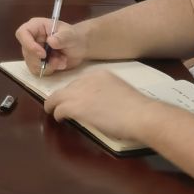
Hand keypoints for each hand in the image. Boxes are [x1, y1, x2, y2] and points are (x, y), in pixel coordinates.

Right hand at [16, 14, 89, 74]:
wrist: (80, 47)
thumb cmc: (74, 36)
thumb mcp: (70, 35)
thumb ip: (61, 38)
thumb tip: (50, 41)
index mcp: (36, 26)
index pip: (22, 33)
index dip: (29, 45)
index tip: (43, 54)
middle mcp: (31, 39)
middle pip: (26, 52)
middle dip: (42, 60)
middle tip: (58, 59)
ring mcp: (33, 51)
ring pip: (31, 64)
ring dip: (48, 66)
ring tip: (61, 61)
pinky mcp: (37, 62)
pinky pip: (38, 71)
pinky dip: (50, 70)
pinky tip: (59, 64)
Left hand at [41, 71, 158, 143]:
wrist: (141, 115)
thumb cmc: (137, 109)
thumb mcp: (119, 93)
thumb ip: (106, 93)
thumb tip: (99, 103)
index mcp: (100, 75)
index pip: (80, 82)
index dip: (75, 92)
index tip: (74, 99)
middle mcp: (88, 80)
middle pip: (67, 88)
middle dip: (63, 97)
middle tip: (59, 106)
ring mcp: (80, 93)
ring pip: (58, 97)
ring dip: (54, 105)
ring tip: (52, 111)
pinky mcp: (76, 107)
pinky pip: (59, 109)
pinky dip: (56, 114)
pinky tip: (59, 119)